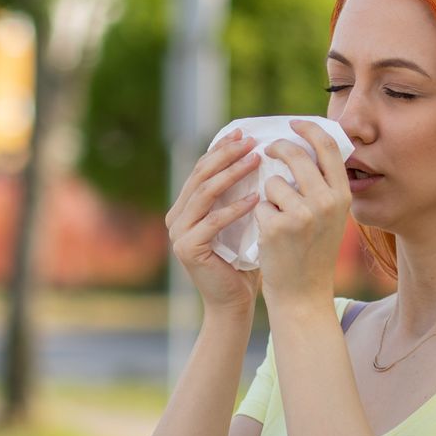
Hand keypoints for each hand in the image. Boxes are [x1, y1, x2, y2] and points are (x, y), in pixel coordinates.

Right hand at [165, 129, 263, 312]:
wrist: (234, 302)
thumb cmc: (243, 261)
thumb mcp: (241, 220)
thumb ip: (239, 194)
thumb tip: (259, 156)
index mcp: (185, 207)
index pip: (202, 169)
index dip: (221, 149)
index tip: (243, 132)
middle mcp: (176, 217)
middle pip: (200, 176)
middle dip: (226, 155)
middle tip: (250, 141)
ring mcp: (178, 232)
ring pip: (205, 194)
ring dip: (231, 174)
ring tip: (255, 160)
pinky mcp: (187, 248)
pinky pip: (213, 222)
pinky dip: (235, 208)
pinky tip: (255, 198)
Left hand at [255, 120, 351, 308]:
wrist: (303, 296)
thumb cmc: (313, 253)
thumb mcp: (330, 217)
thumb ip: (322, 185)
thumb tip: (303, 147)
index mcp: (342, 195)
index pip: (328, 146)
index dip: (309, 129)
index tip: (293, 124)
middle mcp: (326, 201)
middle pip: (294, 155)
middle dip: (275, 149)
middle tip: (265, 151)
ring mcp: (302, 214)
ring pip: (272, 182)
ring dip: (267, 195)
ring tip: (277, 219)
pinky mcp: (277, 226)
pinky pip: (259, 204)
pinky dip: (260, 217)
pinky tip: (270, 237)